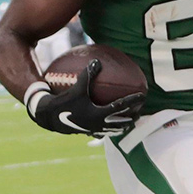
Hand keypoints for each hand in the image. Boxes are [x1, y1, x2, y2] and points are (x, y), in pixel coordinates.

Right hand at [26, 60, 144, 137]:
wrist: (49, 118)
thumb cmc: (63, 101)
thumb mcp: (77, 87)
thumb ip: (88, 74)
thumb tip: (97, 61)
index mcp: (99, 113)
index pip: (122, 106)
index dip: (133, 100)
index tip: (143, 96)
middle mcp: (99, 124)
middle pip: (122, 122)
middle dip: (132, 117)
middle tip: (140, 112)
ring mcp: (94, 130)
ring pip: (114, 130)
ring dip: (123, 126)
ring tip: (130, 122)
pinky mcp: (87, 132)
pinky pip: (102, 132)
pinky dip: (109, 130)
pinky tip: (109, 127)